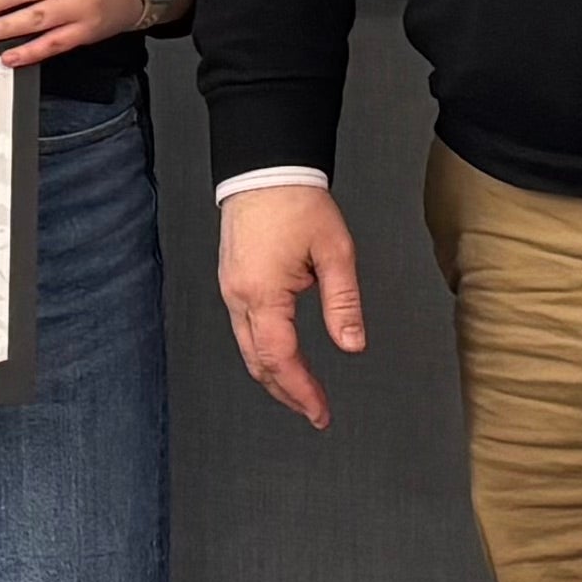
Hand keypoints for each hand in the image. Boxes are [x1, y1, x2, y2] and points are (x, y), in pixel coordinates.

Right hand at [218, 184, 367, 429]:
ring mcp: (230, 289)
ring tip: (301, 392)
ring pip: (247, 349)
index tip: (320, 412)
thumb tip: (351, 344)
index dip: (301, 391)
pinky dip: (263, 352)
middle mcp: (238, 296)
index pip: (280, 359)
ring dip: (273, 375)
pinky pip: (244, 329)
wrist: (265, 169)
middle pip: (257, 362)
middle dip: (286, 392)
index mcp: (262, 292)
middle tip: (315, 411)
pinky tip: (282, 356)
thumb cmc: (296, 202)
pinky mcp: (231, 281)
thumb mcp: (334, 252)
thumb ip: (343, 303)